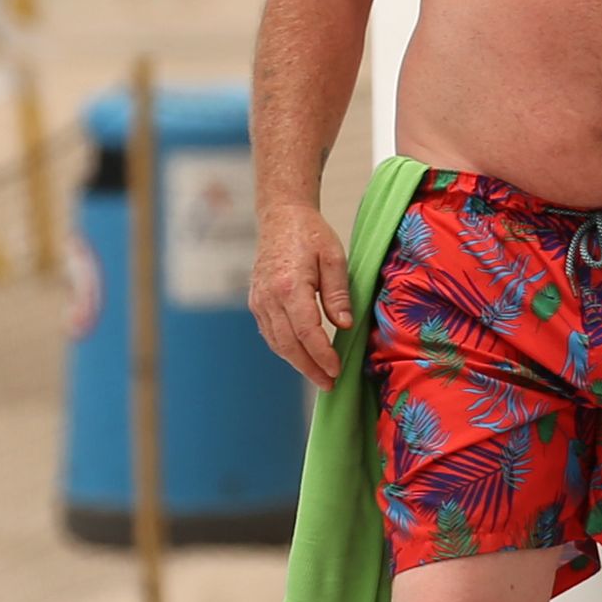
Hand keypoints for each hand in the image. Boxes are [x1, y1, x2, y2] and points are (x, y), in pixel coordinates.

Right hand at [249, 197, 353, 386]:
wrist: (280, 216)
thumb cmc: (311, 233)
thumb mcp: (334, 257)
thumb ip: (338, 293)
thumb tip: (345, 325)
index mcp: (290, 285)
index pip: (306, 332)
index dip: (321, 355)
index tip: (337, 370)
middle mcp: (269, 297)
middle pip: (288, 345)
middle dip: (310, 368)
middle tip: (329, 384)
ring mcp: (259, 301)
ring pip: (277, 343)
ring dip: (297, 363)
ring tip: (319, 376)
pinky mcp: (257, 302)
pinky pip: (270, 333)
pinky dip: (286, 349)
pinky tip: (302, 357)